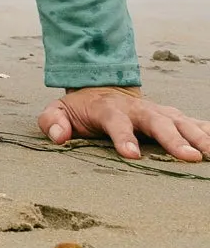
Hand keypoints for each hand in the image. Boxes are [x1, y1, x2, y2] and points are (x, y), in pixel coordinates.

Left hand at [39, 85, 209, 162]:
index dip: (123, 138)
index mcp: (109, 109)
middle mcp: (138, 109)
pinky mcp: (174, 117)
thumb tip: (58, 135)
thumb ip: (53, 121)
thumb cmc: (81, 109)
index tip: (131, 155)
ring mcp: (160, 112)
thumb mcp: (59, 111)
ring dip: (199, 137)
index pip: (116, 122)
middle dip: (173, 139)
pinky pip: (196, 123)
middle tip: (189, 157)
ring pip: (182, 122)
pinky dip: (209, 131)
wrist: (103, 90)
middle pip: (158, 122)